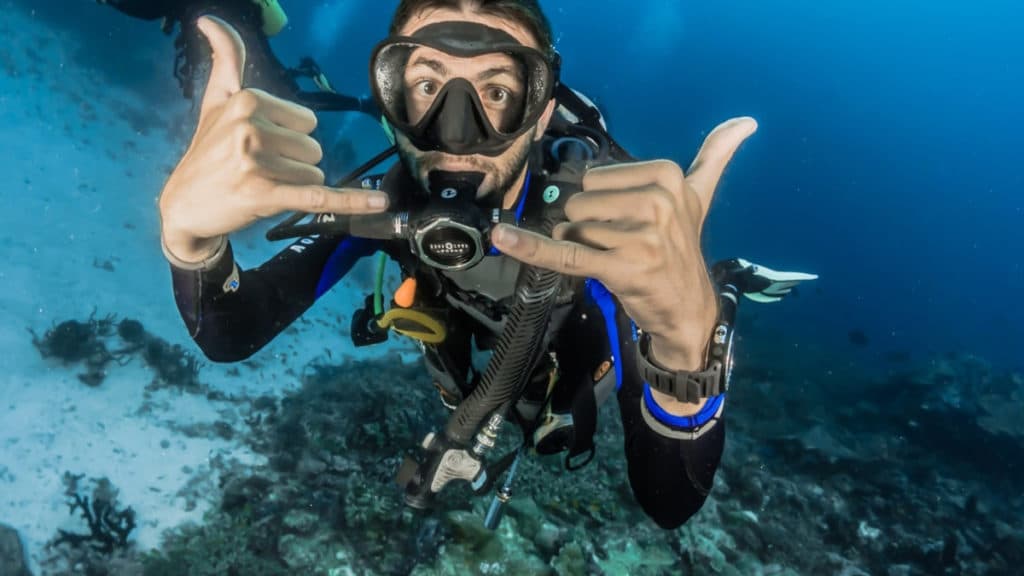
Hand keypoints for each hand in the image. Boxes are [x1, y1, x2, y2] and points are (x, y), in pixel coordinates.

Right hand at [158, 16, 388, 262]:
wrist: (183, 205)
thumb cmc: (206, 152)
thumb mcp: (215, 101)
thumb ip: (226, 60)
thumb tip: (210, 18)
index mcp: (248, 100)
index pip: (307, 122)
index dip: (288, 139)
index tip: (257, 146)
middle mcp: (251, 127)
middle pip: (314, 149)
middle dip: (293, 164)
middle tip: (258, 170)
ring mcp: (256, 161)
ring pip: (313, 174)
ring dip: (293, 186)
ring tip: (260, 186)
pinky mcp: (264, 194)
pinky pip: (319, 196)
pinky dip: (351, 201)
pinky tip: (379, 203)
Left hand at [492, 117, 756, 406]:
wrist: (689, 310)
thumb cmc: (681, 251)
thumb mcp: (700, 199)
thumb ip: (715, 157)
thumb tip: (746, 120)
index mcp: (667, 175)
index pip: (594, 178)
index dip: (601, 205)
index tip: (632, 224)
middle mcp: (657, 201)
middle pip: (578, 203)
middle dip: (588, 228)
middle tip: (621, 247)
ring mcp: (640, 235)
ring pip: (571, 229)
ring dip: (581, 248)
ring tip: (615, 261)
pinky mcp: (621, 267)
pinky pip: (563, 253)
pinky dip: (530, 247)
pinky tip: (503, 238)